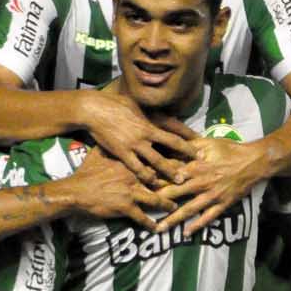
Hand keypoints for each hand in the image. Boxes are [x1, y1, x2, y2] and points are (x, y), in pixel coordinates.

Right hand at [64, 146, 175, 228]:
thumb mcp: (98, 154)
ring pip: (156, 198)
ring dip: (166, 204)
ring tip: (174, 207)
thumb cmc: (86, 171)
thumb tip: (114, 139)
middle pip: (160, 178)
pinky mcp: (125, 206)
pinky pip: (141, 216)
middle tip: (187, 183)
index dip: (170, 160)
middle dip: (175, 181)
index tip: (183, 161)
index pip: (155, 158)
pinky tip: (156, 228)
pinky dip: (149, 223)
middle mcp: (134, 175)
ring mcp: (131, 191)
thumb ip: (111, 148)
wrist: (76, 190)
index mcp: (130, 161)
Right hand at [80, 91, 196, 184]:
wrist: (91, 110)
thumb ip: (146, 114)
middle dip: (184, 159)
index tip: (199, 147)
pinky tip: (153, 186)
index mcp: (149, 122)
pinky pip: (137, 169)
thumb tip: (155, 115)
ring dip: (169, 173)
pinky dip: (146, 178)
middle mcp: (145, 134)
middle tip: (196, 168)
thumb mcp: (134, 105)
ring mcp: (134, 145)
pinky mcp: (122, 154)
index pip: (174, 131)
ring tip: (179, 184)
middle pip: (170, 148)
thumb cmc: (112, 104)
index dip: (188, 140)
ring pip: (156, 163)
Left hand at [151, 136, 270, 236]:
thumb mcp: (208, 142)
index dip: (155, 180)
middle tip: (143, 210)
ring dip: (173, 219)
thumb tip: (171, 142)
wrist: (253, 162)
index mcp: (195, 166)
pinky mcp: (222, 204)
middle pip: (174, 193)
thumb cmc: (230, 150)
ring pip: (189, 209)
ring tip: (159, 228)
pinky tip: (186, 233)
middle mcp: (201, 182)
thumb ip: (189, 145)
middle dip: (158, 202)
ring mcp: (212, 195)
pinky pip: (208, 217)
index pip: (170, 175)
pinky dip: (197, 225)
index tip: (140, 186)